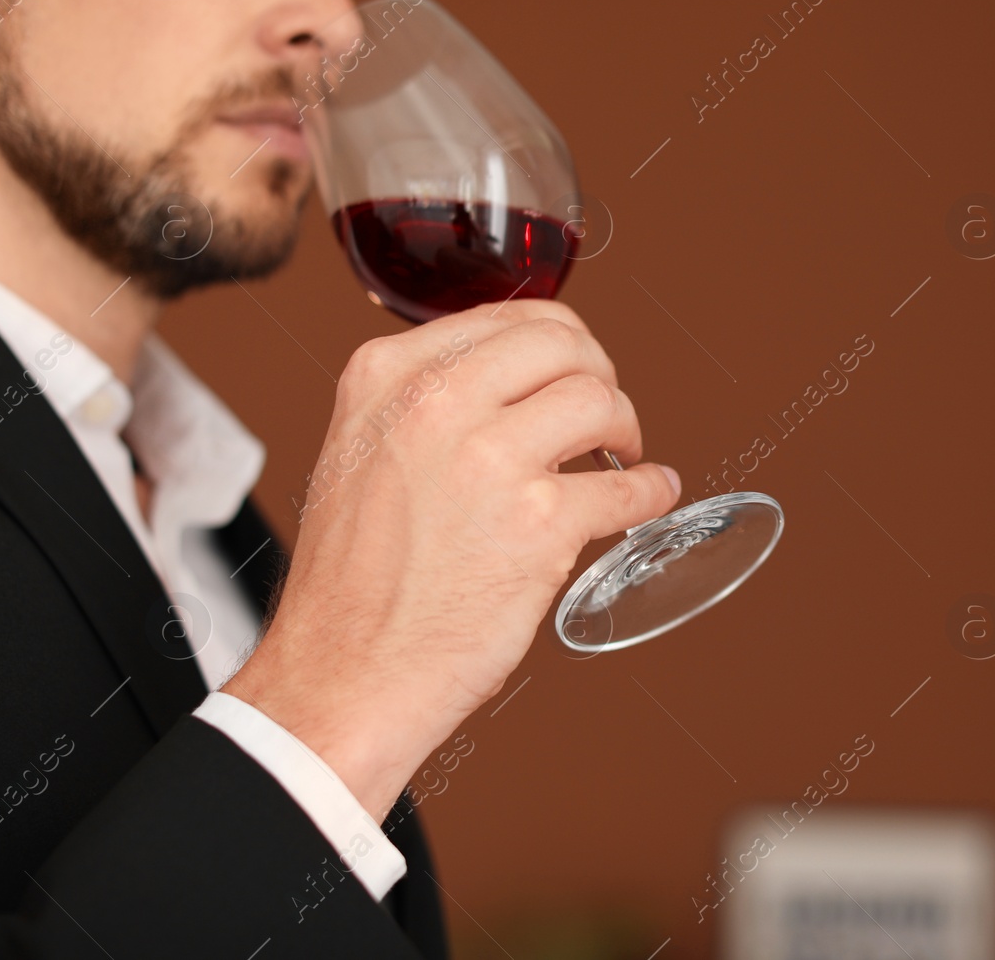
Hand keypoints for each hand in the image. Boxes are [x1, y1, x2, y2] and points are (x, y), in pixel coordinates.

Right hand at [223, 300, 680, 817]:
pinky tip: (650, 494)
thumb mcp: (359, 453)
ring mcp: (491, 462)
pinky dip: (652, 490)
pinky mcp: (540, 525)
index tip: (572, 368)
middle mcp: (437, 405)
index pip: (508, 318)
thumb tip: (505, 382)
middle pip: (564, 345)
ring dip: (628, 426)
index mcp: (389, 377)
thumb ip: (421, 404)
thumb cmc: (351, 585)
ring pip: (602, 401)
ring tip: (622, 454)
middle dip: (598, 374)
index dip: (559, 344)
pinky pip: (628, 487)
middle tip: (604, 412)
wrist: (342, 677)